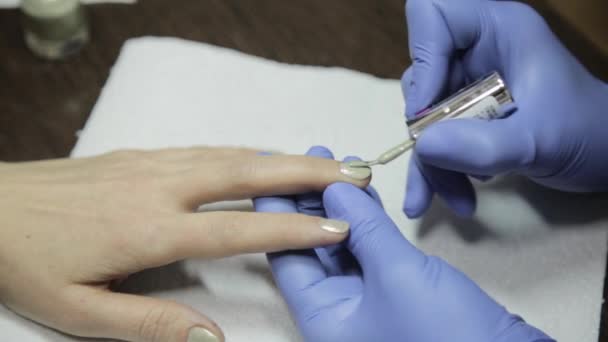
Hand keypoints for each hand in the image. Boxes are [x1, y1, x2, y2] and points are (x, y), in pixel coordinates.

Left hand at [0, 147, 368, 341]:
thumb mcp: (81, 309)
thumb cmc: (29, 259)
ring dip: (282, 157)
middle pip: (248, 172)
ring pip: (231, 154)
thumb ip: (151, 326)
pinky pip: (207, 149)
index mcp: (150, 229)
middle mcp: (160, 187)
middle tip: (351, 173)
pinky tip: (263, 157)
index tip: (336, 225)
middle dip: (306, 172)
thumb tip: (212, 338)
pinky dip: (246, 152)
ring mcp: (151, 163)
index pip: (239, 227)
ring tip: (323, 163)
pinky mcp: (141, 154)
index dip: (293, 226)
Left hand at [254, 149, 552, 341]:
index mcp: (323, 317)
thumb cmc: (446, 334)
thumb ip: (365, 230)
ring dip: (342, 207)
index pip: (287, 256)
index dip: (277, 210)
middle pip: (313, 247)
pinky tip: (365, 195)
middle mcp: (338, 312)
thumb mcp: (397, 275)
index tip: (273, 171)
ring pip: (343, 246)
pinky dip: (368, 223)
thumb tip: (335, 190)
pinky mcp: (396, 294)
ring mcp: (367, 303)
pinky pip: (371, 252)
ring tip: (339, 165)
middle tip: (313, 156)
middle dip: (313, 200)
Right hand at [401, 0, 607, 217]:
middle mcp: (476, 50)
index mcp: (497, 29)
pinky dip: (440, 171)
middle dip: (425, 130)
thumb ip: (483, 146)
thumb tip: (422, 148)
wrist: (606, 160)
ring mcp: (469, 83)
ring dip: (431, 164)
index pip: (433, 16)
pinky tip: (460, 198)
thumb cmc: (587, 134)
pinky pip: (435, 139)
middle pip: (420, 76)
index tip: (428, 110)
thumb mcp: (538, 140)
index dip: (423, 59)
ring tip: (456, 200)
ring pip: (423, 116)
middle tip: (438, 167)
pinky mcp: (466, 113)